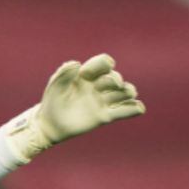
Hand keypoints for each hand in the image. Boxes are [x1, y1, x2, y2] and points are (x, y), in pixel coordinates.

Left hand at [3, 54, 144, 162]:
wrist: (49, 124)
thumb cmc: (51, 102)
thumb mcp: (54, 86)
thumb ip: (63, 74)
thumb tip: (76, 63)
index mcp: (86, 76)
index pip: (102, 63)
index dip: (105, 63)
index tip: (102, 67)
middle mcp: (97, 86)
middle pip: (115, 78)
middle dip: (116, 80)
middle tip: (114, 84)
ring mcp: (102, 101)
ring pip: (124, 92)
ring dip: (129, 91)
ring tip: (128, 94)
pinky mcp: (105, 116)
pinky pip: (125, 111)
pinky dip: (135, 109)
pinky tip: (139, 108)